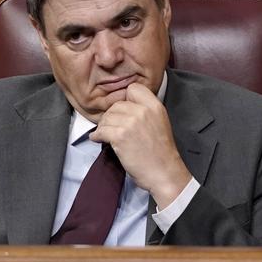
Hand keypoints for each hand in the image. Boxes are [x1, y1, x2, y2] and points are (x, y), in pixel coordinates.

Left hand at [91, 82, 192, 207]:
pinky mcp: (120, 136)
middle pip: (116, 104)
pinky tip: (99, 140)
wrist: (164, 173)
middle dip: (111, 116)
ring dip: (103, 127)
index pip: (133, 88)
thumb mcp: (160, 123)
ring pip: (107, 117)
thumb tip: (123, 107)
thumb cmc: (161, 153)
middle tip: (112, 127)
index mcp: (155, 106)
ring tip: (106, 135)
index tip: (123, 111)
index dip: (126, 99)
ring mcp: (131, 123)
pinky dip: (97, 136)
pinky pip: (101, 130)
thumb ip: (145, 111)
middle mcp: (143, 111)